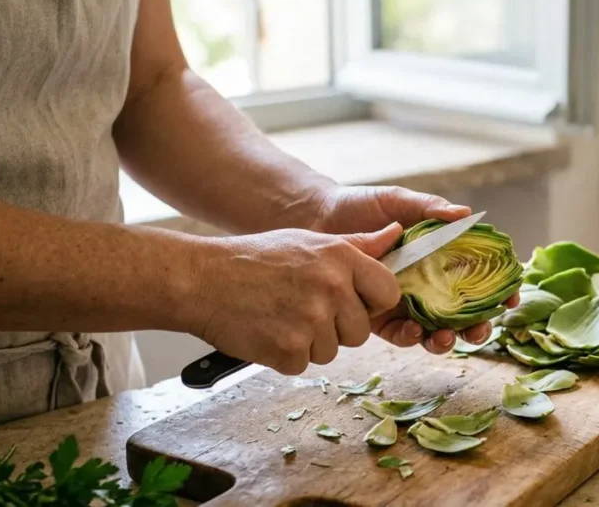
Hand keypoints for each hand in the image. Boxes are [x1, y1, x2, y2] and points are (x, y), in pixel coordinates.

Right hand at [184, 224, 402, 374]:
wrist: (201, 279)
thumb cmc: (255, 258)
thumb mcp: (309, 241)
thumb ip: (357, 245)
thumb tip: (397, 234)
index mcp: (342, 258)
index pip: (388, 293)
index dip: (373, 303)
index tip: (354, 302)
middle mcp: (332, 288)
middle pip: (360, 331)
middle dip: (338, 328)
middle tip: (303, 310)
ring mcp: (311, 321)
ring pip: (332, 351)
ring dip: (310, 343)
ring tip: (280, 316)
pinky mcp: (289, 350)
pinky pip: (303, 364)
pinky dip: (285, 356)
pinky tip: (267, 331)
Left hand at [310, 185, 519, 353]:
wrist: (315, 219)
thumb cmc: (359, 205)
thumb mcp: (397, 200)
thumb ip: (429, 208)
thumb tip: (466, 213)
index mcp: (439, 255)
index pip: (477, 276)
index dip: (498, 290)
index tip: (511, 298)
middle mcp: (426, 282)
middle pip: (462, 311)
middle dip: (476, 326)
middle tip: (479, 330)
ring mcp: (404, 300)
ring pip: (434, 329)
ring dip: (446, 339)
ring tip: (445, 337)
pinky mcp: (378, 314)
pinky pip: (400, 334)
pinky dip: (410, 337)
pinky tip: (412, 331)